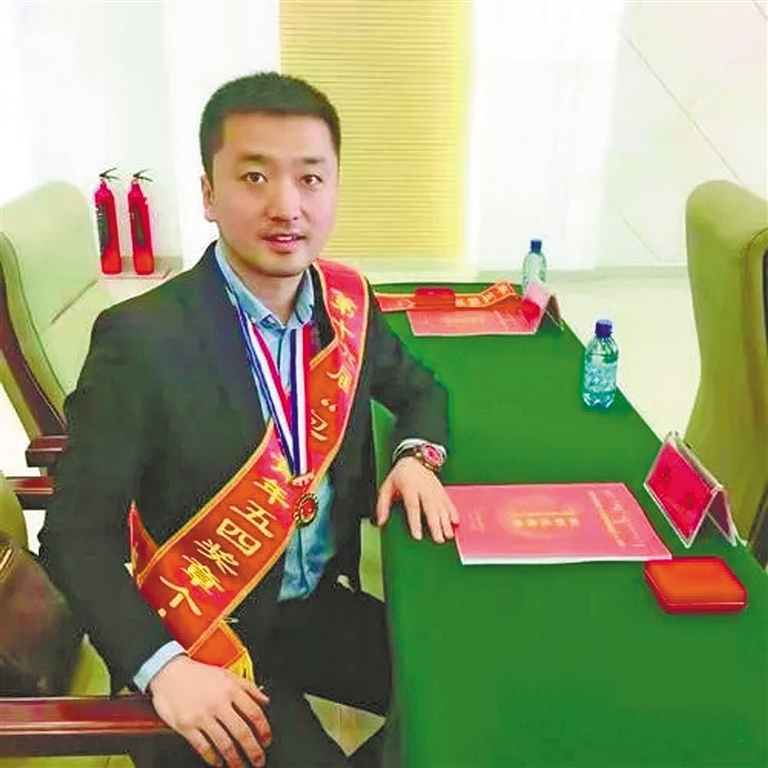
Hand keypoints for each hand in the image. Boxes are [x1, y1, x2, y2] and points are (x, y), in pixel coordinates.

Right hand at [148, 655, 270, 767]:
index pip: (254, 713)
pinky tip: (218, 762)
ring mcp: (202, 716)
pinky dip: (213, 758)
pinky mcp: (186, 726)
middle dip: (253, 750)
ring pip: (224, 743)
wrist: (169, 673)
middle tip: (258, 760)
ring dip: (235, 759)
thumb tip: (265, 700)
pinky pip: (203, 747)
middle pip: (241, 732)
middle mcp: (218, 703)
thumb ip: (248, 687)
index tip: (267, 741)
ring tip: (240, 765)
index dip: (264, 730)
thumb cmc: (199, 674)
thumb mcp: (227, 674)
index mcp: (230, 690)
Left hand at [376, 457, 458, 542]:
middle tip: (438, 540)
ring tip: (448, 536)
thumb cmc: (400, 475)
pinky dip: (453, 512)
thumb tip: (381, 522)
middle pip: (431, 509)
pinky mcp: (441, 490)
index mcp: (409, 488)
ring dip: (446, 522)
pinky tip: (455, 522)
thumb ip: (383, 505)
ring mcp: (434, 490)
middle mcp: (424, 489)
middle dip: (436, 525)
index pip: (413, 507)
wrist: (415, 459)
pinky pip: (448, 502)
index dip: (415, 522)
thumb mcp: (387, 487)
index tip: (417, 536)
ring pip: (442, 507)